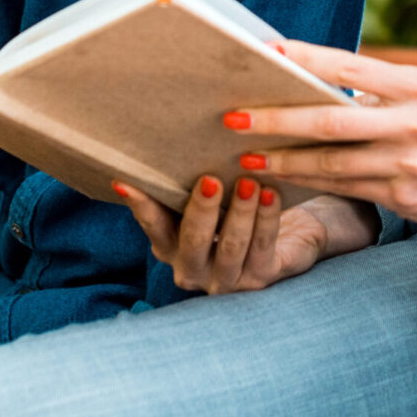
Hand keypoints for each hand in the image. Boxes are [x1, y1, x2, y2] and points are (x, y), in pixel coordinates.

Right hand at [114, 175, 375, 295]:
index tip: (127, 180)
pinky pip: (263, 246)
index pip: (153, 225)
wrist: (289, 233)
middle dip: (202, 210)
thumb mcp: (208, 196)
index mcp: (170, 246)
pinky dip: (267, 218)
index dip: (141, 206)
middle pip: (193, 240)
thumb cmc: (235, 206)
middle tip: (209, 179)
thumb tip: (162, 138)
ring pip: (231, 245)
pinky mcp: (260, 278)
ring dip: (240, 212)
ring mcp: (226, 278)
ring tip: (247, 181)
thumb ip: (185, 180)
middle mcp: (193, 267)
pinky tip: (271, 193)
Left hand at [231, 42, 416, 236]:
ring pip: (332, 162)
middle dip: (278, 118)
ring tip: (246, 155)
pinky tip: (284, 179)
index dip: (306, 59)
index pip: (352, 65)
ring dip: (284, 160)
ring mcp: (408, 164)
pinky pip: (346, 188)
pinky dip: (311, 182)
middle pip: (332, 119)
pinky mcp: (403, 197)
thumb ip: (388, 88)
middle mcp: (414, 122)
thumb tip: (327, 80)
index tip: (267, 52)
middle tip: (234, 116)